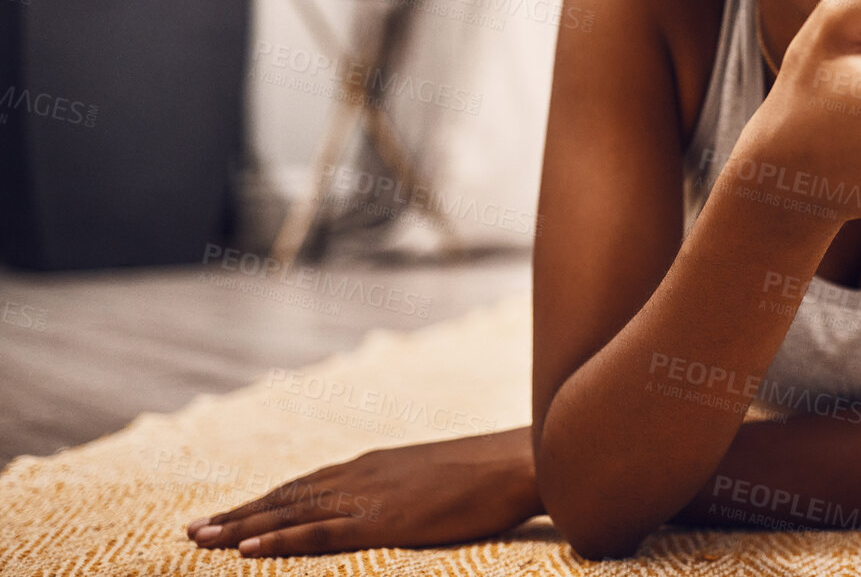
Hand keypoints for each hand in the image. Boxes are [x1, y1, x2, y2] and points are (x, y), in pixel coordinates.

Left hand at [183, 428, 539, 557]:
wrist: (517, 462)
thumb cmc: (489, 472)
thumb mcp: (438, 477)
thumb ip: (409, 488)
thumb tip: (400, 502)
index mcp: (374, 466)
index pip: (306, 485)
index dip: (265, 501)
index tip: (230, 514)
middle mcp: (361, 475)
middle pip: (287, 497)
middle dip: (239, 514)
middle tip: (192, 530)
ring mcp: (369, 497)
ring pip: (291, 513)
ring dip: (243, 527)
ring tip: (201, 539)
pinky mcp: (383, 520)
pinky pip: (320, 533)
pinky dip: (279, 540)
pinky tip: (247, 549)